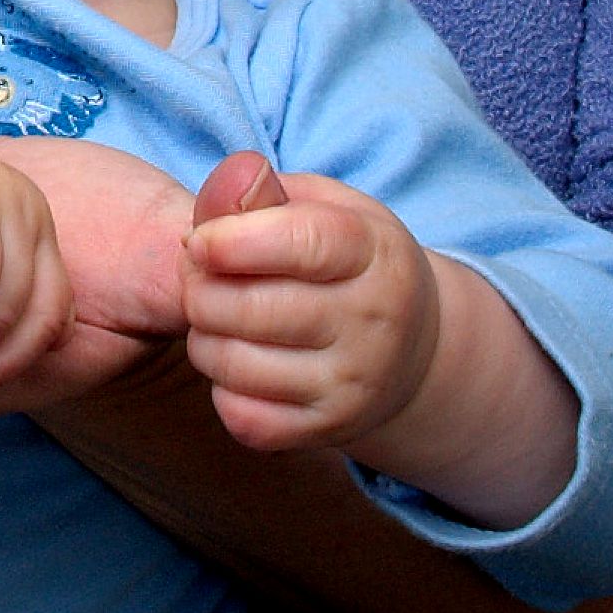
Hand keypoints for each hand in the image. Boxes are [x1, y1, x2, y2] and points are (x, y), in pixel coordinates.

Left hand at [181, 153, 440, 455]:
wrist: (414, 352)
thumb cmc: (347, 262)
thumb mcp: (323, 207)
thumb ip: (263, 191)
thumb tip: (229, 183)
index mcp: (373, 253)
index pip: (300, 244)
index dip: (230, 240)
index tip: (198, 241)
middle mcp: (373, 323)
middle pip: (251, 308)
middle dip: (199, 289)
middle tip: (199, 278)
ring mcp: (354, 384)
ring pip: (235, 365)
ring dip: (204, 338)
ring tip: (217, 319)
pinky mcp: (330, 430)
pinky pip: (244, 418)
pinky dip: (223, 390)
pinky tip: (238, 363)